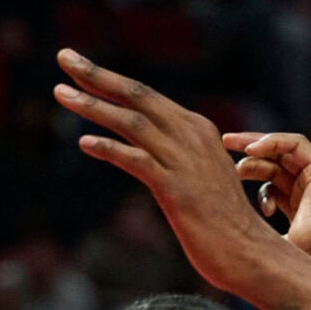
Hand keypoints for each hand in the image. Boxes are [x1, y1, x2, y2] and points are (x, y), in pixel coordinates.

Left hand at [54, 49, 284, 292]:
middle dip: (96, 75)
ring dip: (92, 106)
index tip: (80, 67)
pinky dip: (109, 149)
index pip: (146, 96)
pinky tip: (84, 143)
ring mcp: (184, 161)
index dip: (110, 80)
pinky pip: (137, 160)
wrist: (249, 252)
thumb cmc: (223, 222)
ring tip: (61, 93)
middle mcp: (191, 136)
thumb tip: (146, 157)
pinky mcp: (177, 189)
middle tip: (64, 56)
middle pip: (137, 95)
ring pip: (132, 122)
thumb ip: (174, 158)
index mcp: (196, 128)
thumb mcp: (199, 177)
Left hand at [224, 130, 310, 261]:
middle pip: (275, 160)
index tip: (222, 167)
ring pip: (284, 149)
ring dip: (256, 142)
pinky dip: (274, 142)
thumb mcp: (261, 238)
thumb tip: (218, 229)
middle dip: (248, 149)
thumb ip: (248, 228)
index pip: (269, 177)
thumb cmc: (291, 260)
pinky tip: (252, 150)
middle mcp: (305, 189)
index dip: (248, 168)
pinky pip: (297, 144)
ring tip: (231, 144)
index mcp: (294, 204)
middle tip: (224, 143)